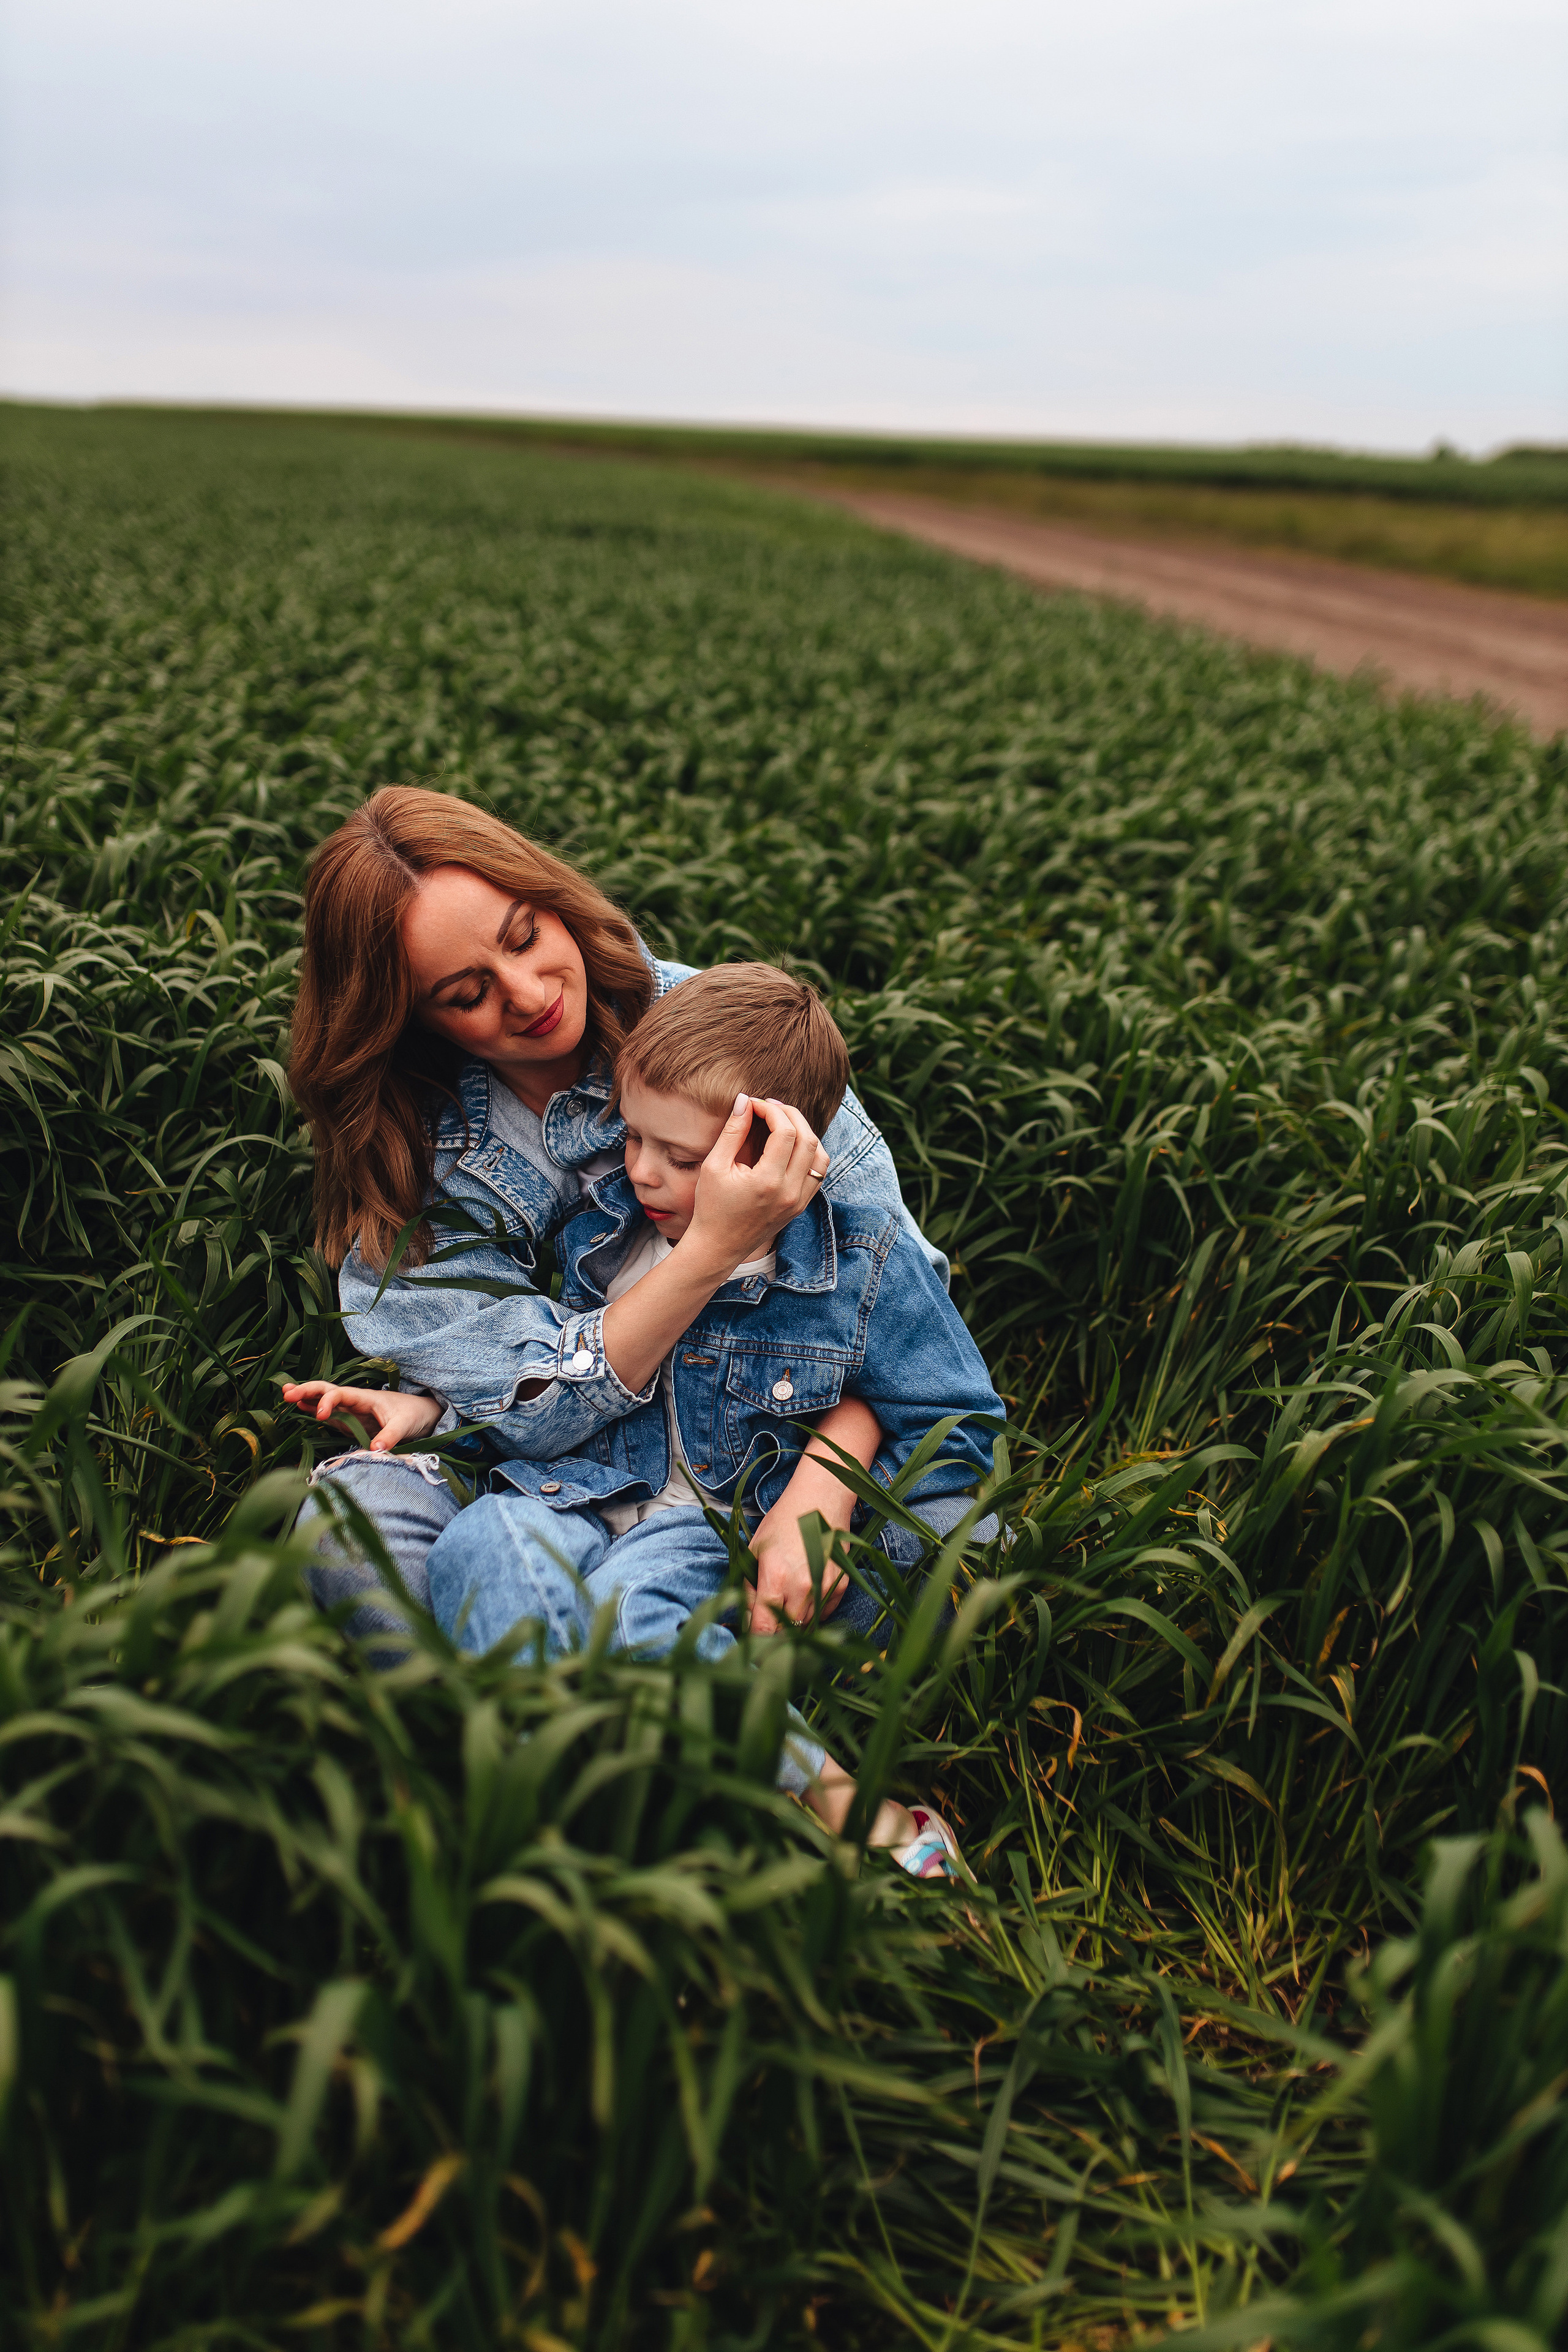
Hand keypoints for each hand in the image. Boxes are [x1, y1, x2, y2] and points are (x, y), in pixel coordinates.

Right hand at [281, 1379, 442, 1450]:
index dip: (327, 1402)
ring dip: (307, 1398)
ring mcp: (351, 1412)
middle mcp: (354, 1402)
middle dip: (307, 1391)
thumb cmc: (414, 1415)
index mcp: (364, 1397)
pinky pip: (330, 1415)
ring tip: (286, 1396)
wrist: (424, 1415)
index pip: (339, 1394)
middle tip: (286, 1394)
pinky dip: (315, 1411)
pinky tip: (302, 1409)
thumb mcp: (404, 1425)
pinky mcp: (352, 1423)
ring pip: (324, 1401)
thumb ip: (389, 1436)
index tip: (321, 1416)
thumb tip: (373, 1451)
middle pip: (326, 1391)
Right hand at [684, 1094, 830, 1275]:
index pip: (785, 1132)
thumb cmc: (711, 1207)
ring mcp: (799, 1201)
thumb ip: (732, 1131)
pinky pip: (818, 1173)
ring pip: (820, 1156)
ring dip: (805, 1133)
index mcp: (768, 1182)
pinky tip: (791, 1145)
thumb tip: (744, 1101)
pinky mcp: (801, 1206)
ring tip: (783, 1123)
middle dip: (791, 1115)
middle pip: (808, 1139)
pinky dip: (810, 1153)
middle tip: (770, 1107)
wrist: (718, 1247)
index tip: (755, 1104)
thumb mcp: (714, 1166)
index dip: (771, 1111)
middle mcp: (790, 1192)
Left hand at [747, 1503, 848, 1635]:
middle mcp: (802, 1586)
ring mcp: (825, 1587)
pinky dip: (812, 1613)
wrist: (820, 1502)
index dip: (756, 1640)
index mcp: (775, 1576)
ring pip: (806, 1626)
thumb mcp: (755, 1552)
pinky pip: (824, 1615)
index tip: (751, 1642)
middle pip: (786, 1631)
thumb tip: (745, 1623)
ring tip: (786, 1603)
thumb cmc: (782, 1524)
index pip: (764, 1628)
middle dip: (774, 1633)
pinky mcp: (841, 1586)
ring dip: (794, 1623)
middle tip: (767, 1622)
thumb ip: (748, 1589)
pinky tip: (804, 1596)